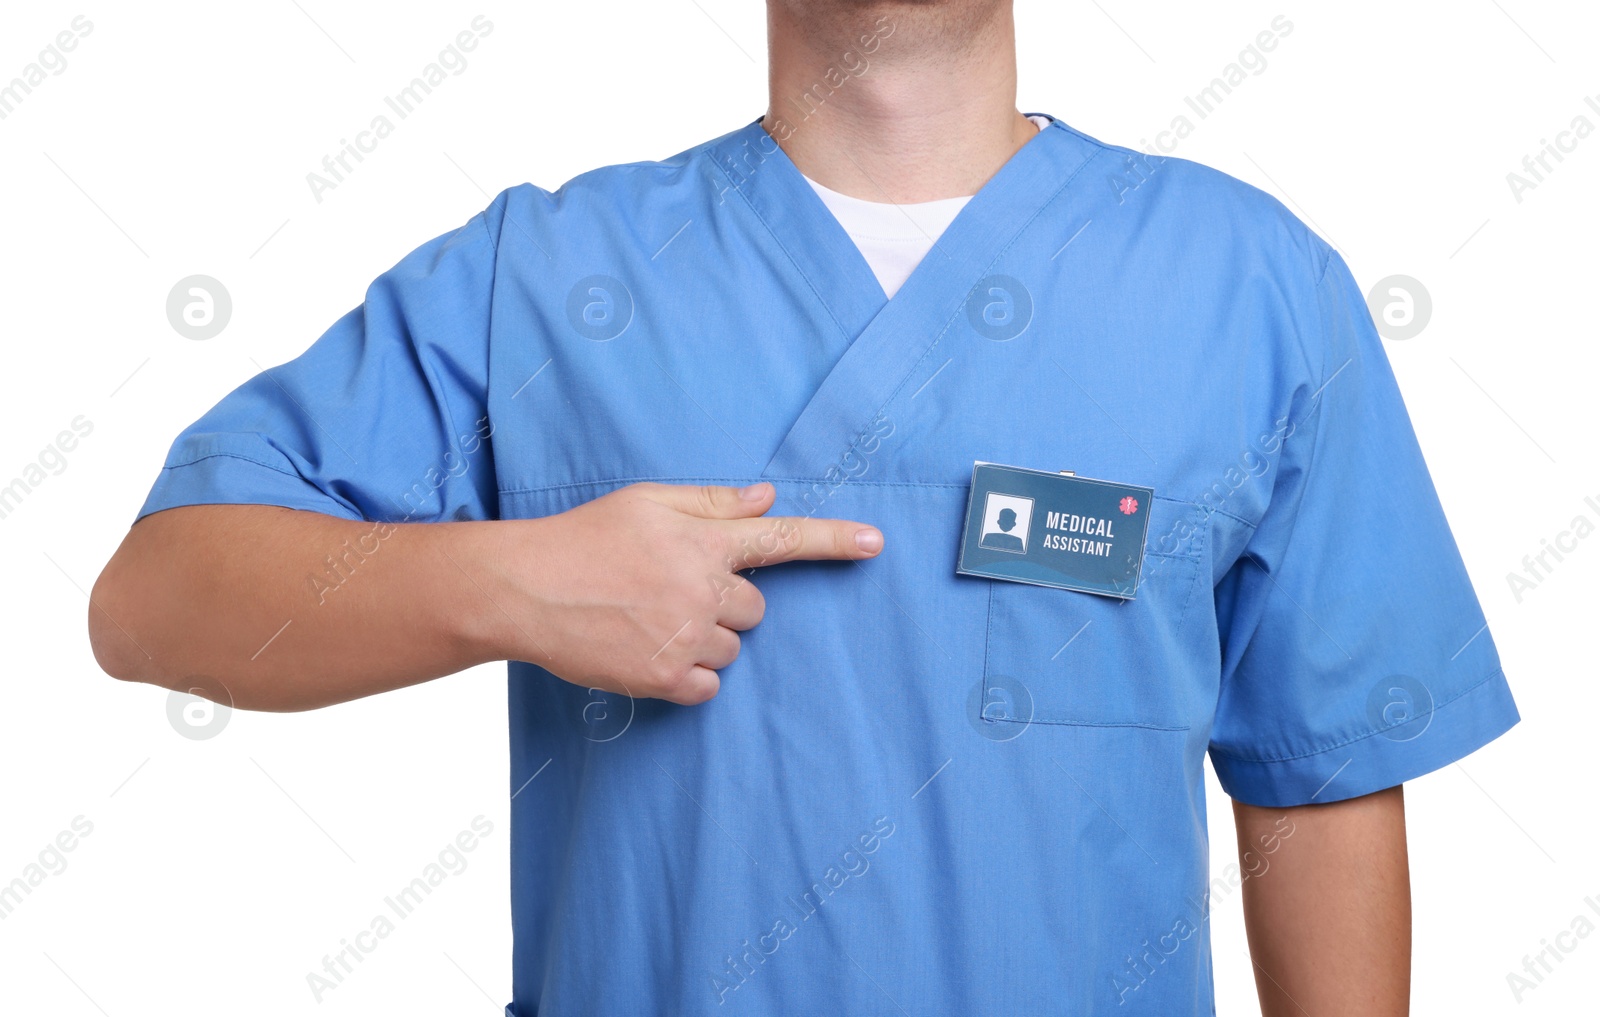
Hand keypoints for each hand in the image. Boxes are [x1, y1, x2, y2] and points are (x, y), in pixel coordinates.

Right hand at [497, 482, 882, 704]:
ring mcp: (685, 637)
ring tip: (649, 619)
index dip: (835, 539)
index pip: (783, 538)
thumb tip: (766, 497)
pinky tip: (648, 650)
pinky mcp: (663, 678)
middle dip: (726, 601)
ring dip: (704, 638)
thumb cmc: (583, 538)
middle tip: (673, 590)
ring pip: (731, 647)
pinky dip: (687, 674)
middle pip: (756, 608)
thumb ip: (711, 502)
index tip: (876, 544)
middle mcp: (703, 589)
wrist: (526, 589)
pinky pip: (706, 685)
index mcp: (703, 541)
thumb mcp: (647, 501)